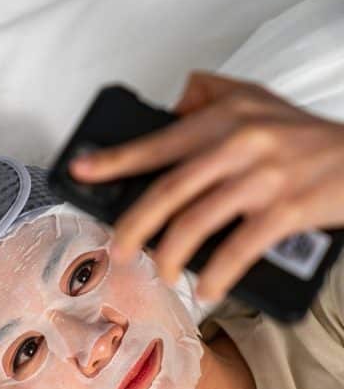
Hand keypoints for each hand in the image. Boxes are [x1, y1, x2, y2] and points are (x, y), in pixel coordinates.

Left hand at [69, 71, 343, 301]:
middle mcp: (240, 144)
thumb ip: (209, 99)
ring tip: (163, 273)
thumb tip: (166, 110)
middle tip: (117, 249)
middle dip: (133, 225)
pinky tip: (208, 290)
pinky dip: (217, 275)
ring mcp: (263, 177)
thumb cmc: (307, 137)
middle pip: (168, 190)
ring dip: (170, 256)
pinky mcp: (288, 209)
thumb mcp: (257, 99)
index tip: (80, 172)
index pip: (158, 143)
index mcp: (225, 119)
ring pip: (196, 222)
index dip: (114, 160)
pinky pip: (238, 249)